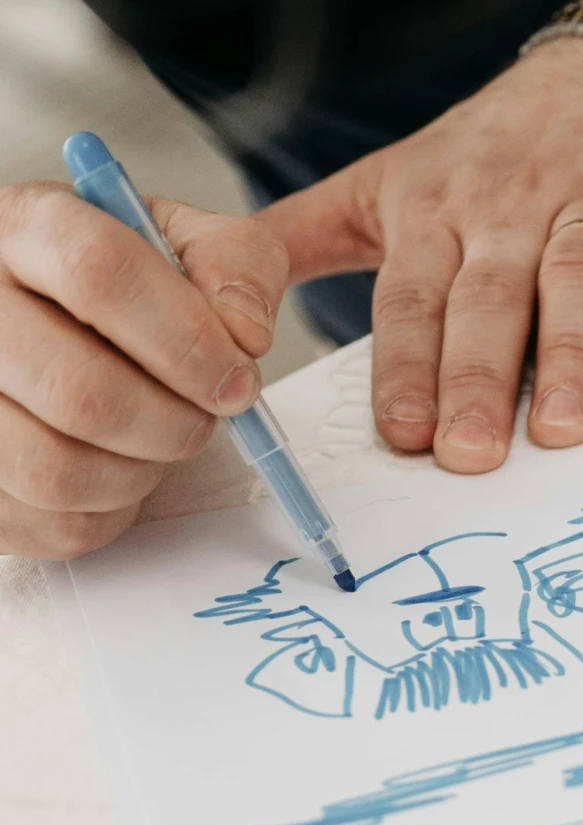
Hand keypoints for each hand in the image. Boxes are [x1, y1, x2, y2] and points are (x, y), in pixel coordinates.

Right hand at [0, 184, 284, 560]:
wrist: (57, 327)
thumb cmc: (122, 294)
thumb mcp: (180, 247)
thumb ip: (234, 264)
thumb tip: (244, 332)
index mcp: (23, 227)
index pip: (96, 272)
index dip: (186, 340)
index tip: (237, 380)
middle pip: (80, 391)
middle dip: (173, 424)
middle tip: (203, 419)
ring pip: (59, 472)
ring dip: (140, 474)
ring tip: (157, 441)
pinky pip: (59, 526)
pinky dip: (113, 510)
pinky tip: (116, 466)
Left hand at [265, 39, 582, 472]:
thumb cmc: (492, 156)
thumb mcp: (384, 184)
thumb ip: (298, 241)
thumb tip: (213, 304)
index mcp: (436, 211)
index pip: (413, 298)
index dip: (407, 366)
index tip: (403, 435)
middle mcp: (511, 207)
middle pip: (490, 299)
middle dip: (477, 377)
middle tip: (471, 455)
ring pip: (577, 282)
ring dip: (573, 359)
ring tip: (563, 430)